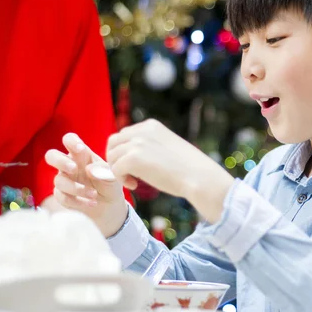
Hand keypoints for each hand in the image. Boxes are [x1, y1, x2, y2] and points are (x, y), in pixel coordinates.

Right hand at [45, 133, 127, 236]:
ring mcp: (64, 180)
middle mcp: (69, 165)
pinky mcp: (62, 196)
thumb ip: (103, 171)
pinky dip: (78, 201)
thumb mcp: (112, 176)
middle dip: (60, 161)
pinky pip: (62, 197)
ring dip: (76, 188)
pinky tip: (92, 203)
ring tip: (94, 194)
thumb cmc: (109, 183)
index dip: (71, 141)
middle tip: (74, 168)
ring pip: (59, 181)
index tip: (81, 148)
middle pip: (51, 156)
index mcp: (81, 155)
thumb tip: (89, 169)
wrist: (110, 204)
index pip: (69, 140)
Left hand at [106, 119, 233, 222]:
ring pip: (112, 156)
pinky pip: (115, 169)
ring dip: (118, 171)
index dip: (125, 152)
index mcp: (151, 125)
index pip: (125, 135)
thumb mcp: (168, 148)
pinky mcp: (134, 158)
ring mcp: (137, 143)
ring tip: (133, 182)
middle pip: (113, 142)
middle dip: (116, 159)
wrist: (200, 177)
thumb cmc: (189, 169)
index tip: (137, 167)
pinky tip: (135, 186)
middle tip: (128, 175)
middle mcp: (142, 130)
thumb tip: (134, 157)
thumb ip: (151, 147)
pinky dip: (121, 180)